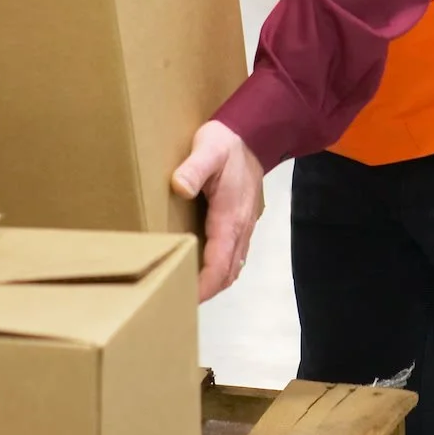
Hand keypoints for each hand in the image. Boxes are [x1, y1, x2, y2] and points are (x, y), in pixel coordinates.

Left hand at [172, 121, 264, 301]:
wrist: (253, 135)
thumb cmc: (226, 144)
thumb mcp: (207, 150)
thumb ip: (193, 169)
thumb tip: (179, 188)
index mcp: (230, 218)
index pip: (218, 263)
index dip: (204, 285)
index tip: (186, 298)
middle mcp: (241, 228)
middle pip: (228, 273)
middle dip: (207, 290)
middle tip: (180, 299)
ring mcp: (246, 227)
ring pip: (234, 266)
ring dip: (216, 282)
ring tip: (191, 289)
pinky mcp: (245, 223)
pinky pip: (236, 255)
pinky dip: (222, 269)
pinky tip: (206, 267)